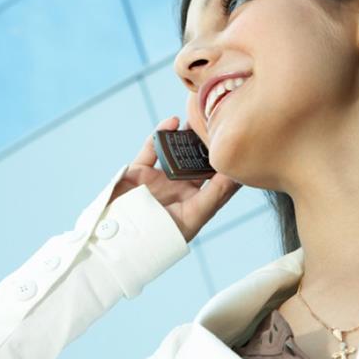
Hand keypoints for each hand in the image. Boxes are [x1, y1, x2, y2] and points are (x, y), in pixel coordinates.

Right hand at [107, 116, 241, 242]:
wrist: (119, 239)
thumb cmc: (160, 237)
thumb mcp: (194, 217)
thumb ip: (215, 195)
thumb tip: (237, 173)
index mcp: (194, 202)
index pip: (216, 179)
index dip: (226, 163)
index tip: (239, 142)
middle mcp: (177, 188)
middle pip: (196, 161)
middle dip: (206, 144)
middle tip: (218, 124)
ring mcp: (158, 179)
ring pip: (175, 151)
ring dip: (186, 135)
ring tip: (198, 119)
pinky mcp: (138, 171)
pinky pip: (152, 147)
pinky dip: (161, 133)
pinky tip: (173, 122)